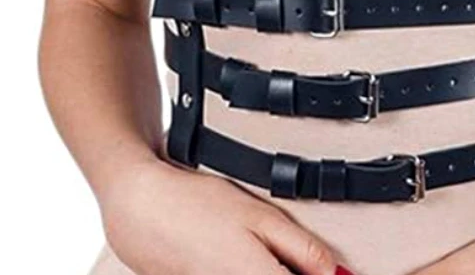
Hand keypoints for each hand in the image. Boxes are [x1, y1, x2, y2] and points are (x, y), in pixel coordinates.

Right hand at [100, 157, 341, 274]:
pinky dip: (249, 271)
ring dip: (270, 270)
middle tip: (290, 257)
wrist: (141, 209)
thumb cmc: (196, 206)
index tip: (328, 270)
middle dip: (293, 271)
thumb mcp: (261, 215)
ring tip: (261, 253)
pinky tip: (241, 258)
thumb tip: (333, 271)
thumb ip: (302, 248)